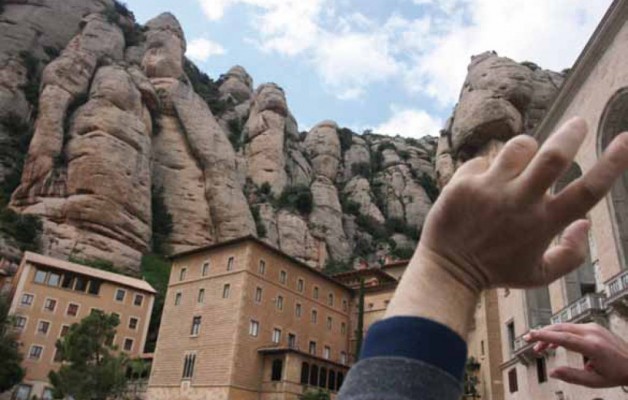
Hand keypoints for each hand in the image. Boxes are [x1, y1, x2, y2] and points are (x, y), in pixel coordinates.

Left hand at [420, 117, 627, 291]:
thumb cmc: (497, 271)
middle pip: (553, 156)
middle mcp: (519, 202)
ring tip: (520, 163)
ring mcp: (489, 190)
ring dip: (526, 149)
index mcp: (544, 223)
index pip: (588, 191)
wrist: (447, 269)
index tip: (626, 139)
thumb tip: (586, 222)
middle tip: (578, 123)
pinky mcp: (463, 183)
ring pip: (518, 147)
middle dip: (571, 133)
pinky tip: (480, 187)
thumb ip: (572, 254)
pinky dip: (487, 168)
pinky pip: (483, 160)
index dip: (613, 163)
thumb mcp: (540, 275)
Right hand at [524, 323, 627, 387]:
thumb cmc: (617, 374)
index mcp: (592, 346)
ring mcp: (594, 328)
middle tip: (527, 339)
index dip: (543, 336)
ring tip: (540, 348)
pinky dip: (560, 334)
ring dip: (550, 335)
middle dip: (542, 333)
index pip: (562, 338)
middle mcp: (592, 333)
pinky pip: (572, 328)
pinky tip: (554, 344)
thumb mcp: (595, 381)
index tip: (529, 336)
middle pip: (560, 329)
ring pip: (565, 327)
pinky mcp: (594, 327)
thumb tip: (552, 372)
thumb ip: (572, 376)